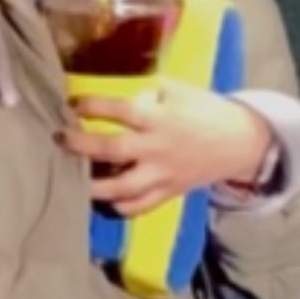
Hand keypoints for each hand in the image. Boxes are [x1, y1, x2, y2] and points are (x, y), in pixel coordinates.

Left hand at [62, 82, 274, 215]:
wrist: (239, 143)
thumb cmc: (205, 111)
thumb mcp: (178, 90)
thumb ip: (147, 92)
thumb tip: (112, 91)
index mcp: (161, 118)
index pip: (122, 110)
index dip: (94, 106)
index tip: (73, 103)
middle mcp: (158, 148)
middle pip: (113, 150)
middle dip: (81, 146)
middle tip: (60, 138)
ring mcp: (163, 174)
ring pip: (122, 188)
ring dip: (93, 186)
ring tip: (73, 178)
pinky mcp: (168, 193)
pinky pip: (139, 207)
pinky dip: (119, 206)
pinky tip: (105, 198)